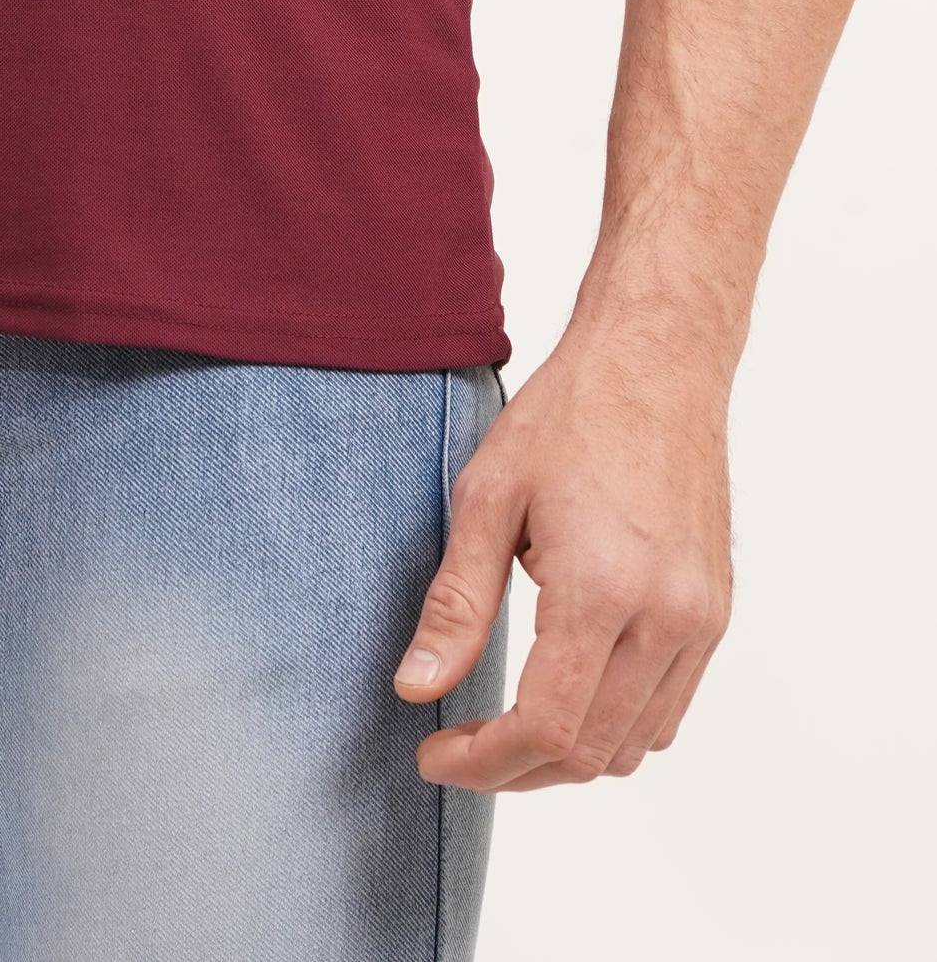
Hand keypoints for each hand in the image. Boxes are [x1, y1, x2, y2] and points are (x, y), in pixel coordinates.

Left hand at [394, 324, 732, 790]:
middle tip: (459, 750)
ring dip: (568, 756)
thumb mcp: (488, 496)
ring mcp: (701, 620)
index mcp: (603, 591)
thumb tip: (416, 687)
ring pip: (636, 744)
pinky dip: (616, 725)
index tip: (434, 756)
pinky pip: (669, 708)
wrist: (657, 361)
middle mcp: (667, 618)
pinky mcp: (716, 612)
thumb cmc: (570, 415)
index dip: (484, 763)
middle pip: (591, 753)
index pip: (546, 728)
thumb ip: (456, 603)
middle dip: (517, 770)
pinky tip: (567, 694)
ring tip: (505, 730)